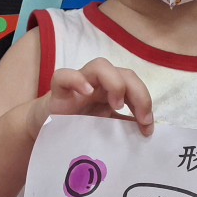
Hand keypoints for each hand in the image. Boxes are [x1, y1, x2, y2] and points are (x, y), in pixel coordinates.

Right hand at [28, 58, 154, 136]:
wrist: (48, 131)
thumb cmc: (79, 126)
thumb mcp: (106, 127)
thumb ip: (124, 126)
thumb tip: (148, 131)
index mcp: (112, 90)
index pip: (135, 85)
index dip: (145, 101)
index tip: (147, 127)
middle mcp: (99, 82)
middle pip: (124, 73)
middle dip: (139, 93)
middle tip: (141, 118)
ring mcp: (79, 83)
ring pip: (100, 65)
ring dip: (115, 83)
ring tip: (117, 104)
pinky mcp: (58, 90)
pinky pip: (64, 75)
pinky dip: (77, 80)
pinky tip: (86, 92)